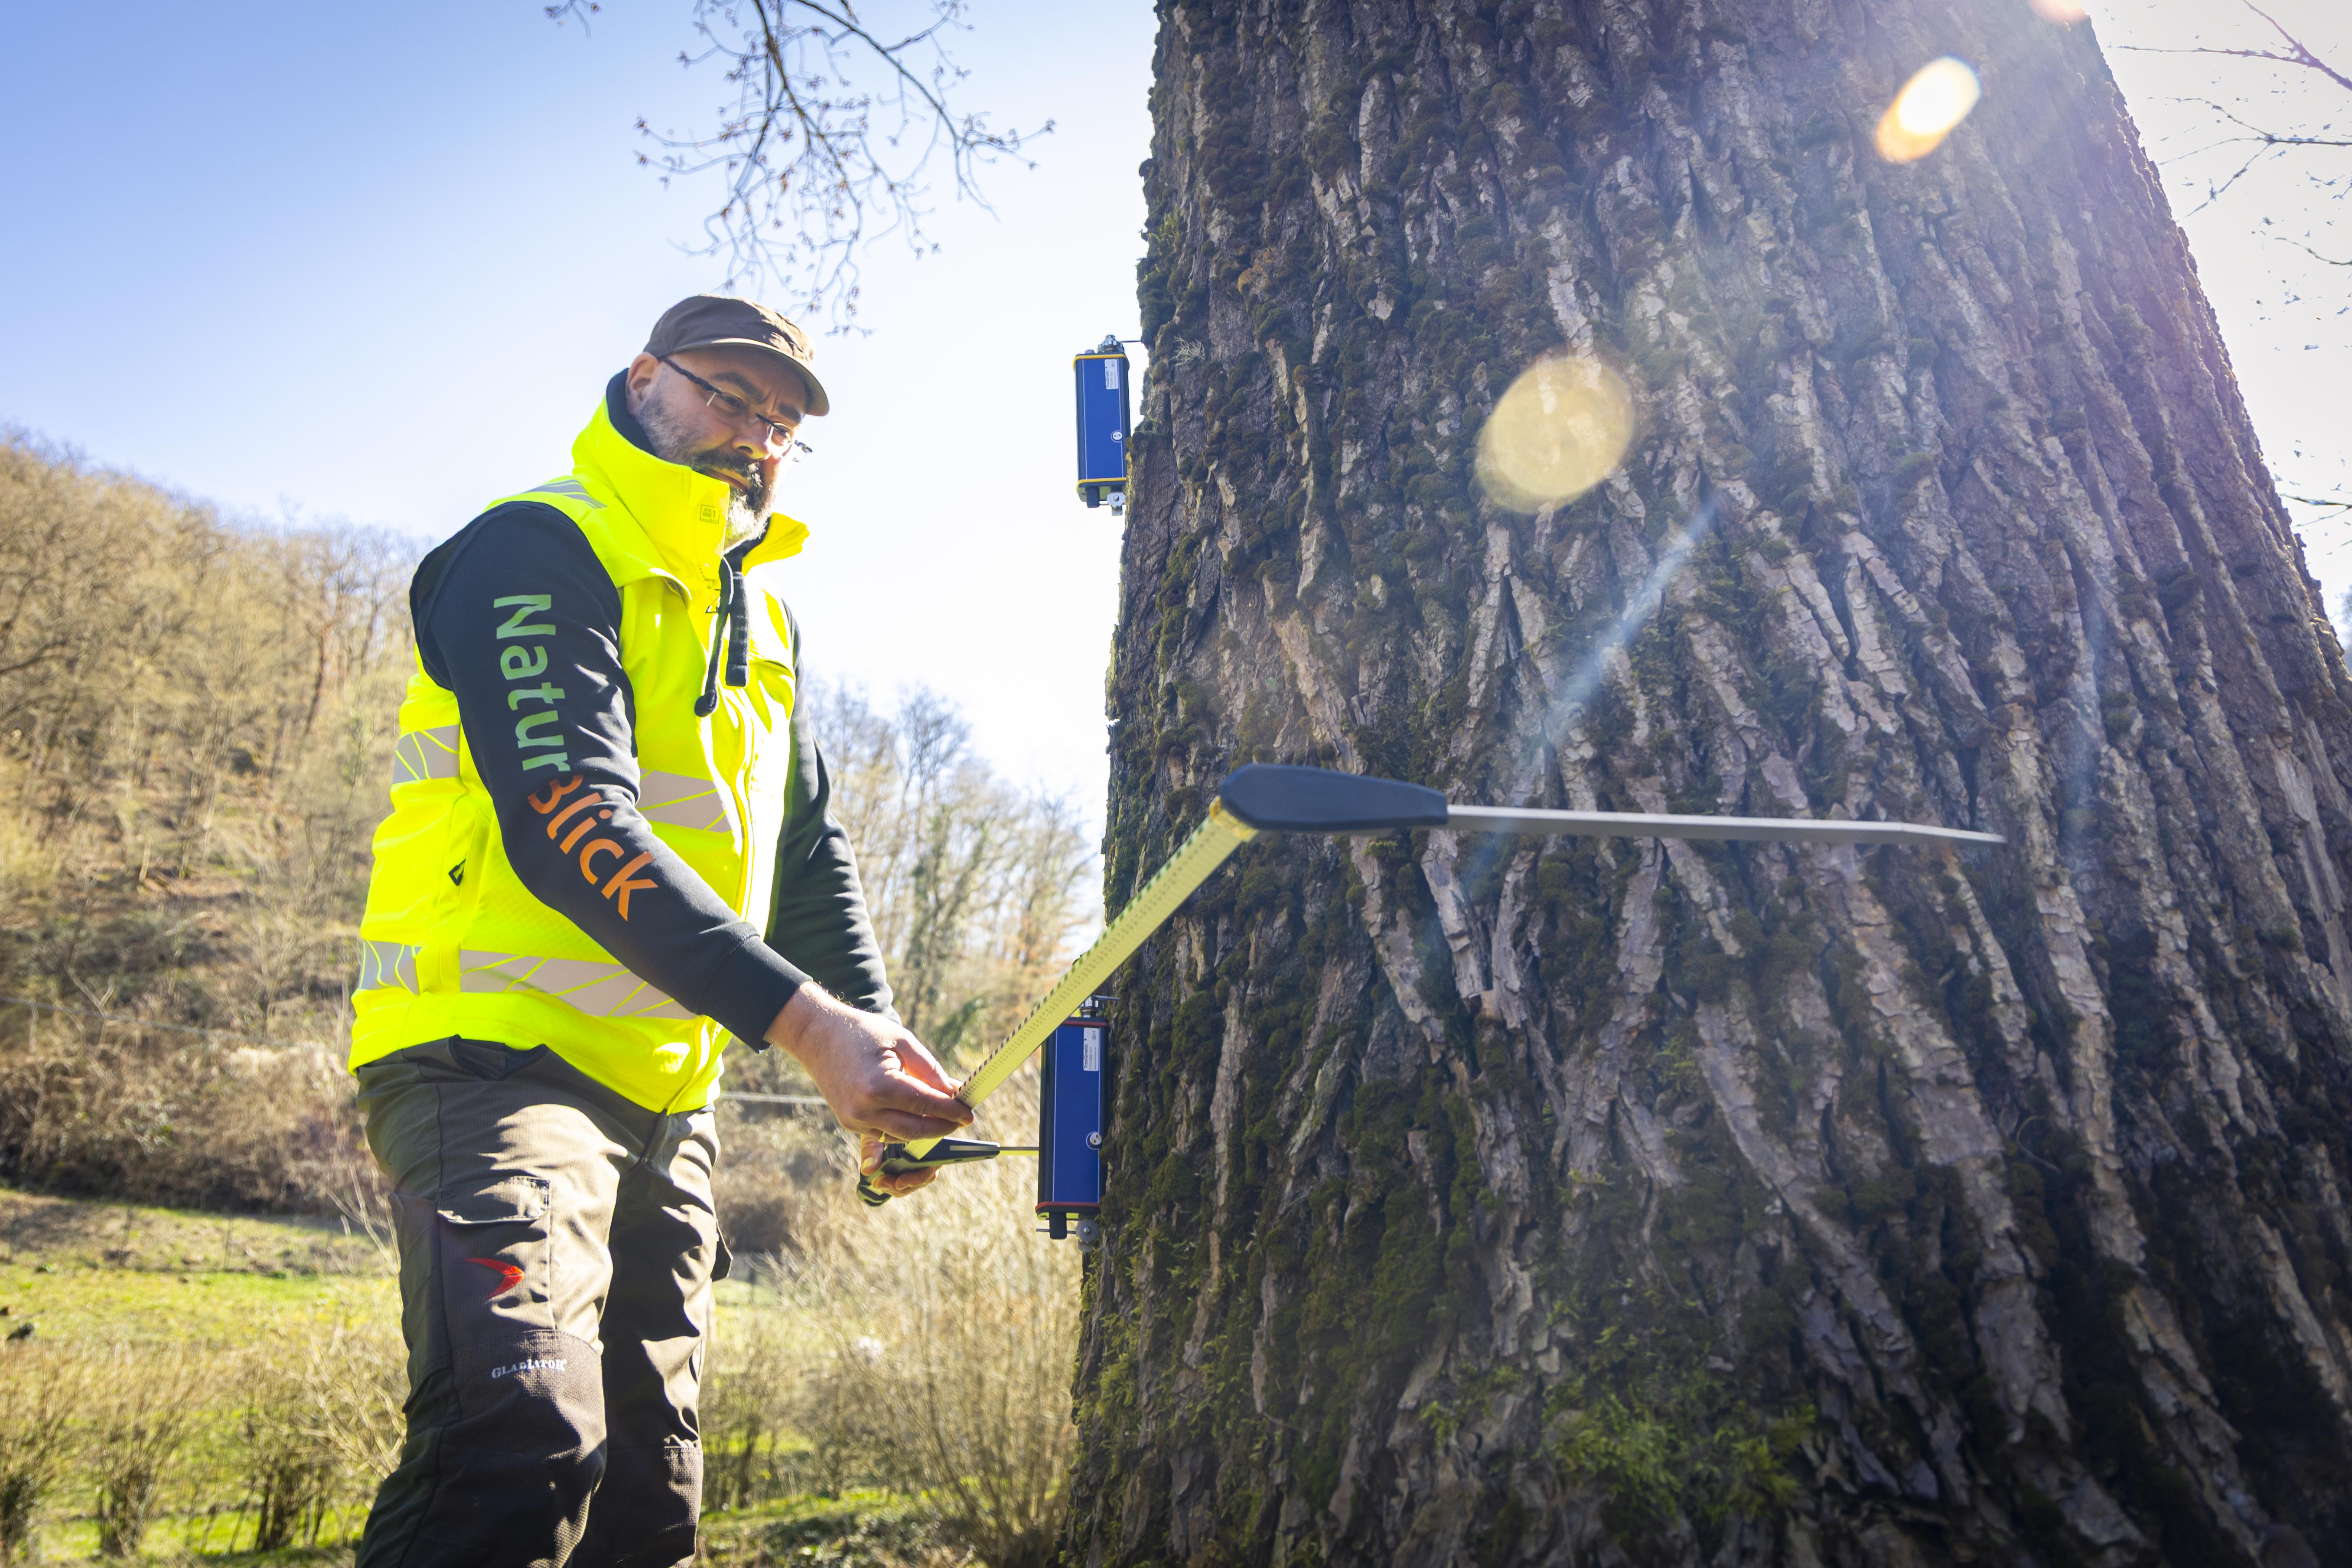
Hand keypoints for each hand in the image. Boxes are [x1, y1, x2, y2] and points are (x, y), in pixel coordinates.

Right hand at [765, 983, 970, 1196]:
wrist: (816, 1036)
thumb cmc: (862, 1032)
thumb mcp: (901, 1040)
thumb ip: (929, 1069)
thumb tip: (953, 1092)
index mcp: (880, 1086)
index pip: (926, 1105)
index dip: (951, 1111)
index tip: (970, 1114)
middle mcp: (865, 1109)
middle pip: (916, 1130)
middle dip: (942, 1128)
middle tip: (961, 1121)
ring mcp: (854, 1120)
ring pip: (901, 1136)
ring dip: (924, 1130)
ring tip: (944, 1117)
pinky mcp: (849, 1123)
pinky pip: (884, 1133)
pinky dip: (904, 1127)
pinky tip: (918, 1117)